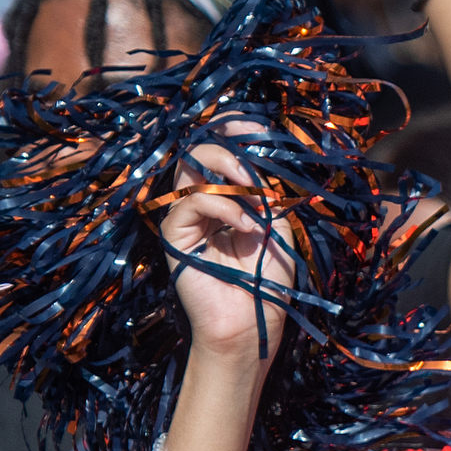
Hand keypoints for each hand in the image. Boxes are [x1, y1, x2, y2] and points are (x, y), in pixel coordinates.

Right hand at [163, 139, 296, 370]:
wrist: (254, 324)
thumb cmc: (268, 282)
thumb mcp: (276, 226)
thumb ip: (266, 193)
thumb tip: (259, 159)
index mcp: (226, 199)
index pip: (219, 153)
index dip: (232, 131)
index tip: (255, 126)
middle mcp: (201, 204)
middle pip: (197, 153)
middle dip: (226, 147)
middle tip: (252, 164)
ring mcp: (185, 218)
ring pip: (188, 170)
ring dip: (224, 171)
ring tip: (255, 194)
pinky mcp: (174, 236)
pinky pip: (188, 203)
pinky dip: (221, 206)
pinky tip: (245, 224)